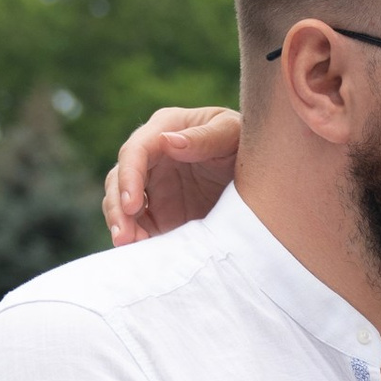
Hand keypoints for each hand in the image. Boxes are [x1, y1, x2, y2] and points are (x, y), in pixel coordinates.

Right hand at [104, 103, 243, 242]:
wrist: (262, 174)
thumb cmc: (246, 142)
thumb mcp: (231, 134)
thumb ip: (204, 138)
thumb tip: (168, 142)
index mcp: (164, 129)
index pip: (135, 151)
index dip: (129, 177)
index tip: (132, 204)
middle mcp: (151, 156)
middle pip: (119, 178)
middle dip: (117, 206)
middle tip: (125, 235)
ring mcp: (153, 184)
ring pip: (120, 202)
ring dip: (121, 223)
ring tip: (128, 245)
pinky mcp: (158, 211)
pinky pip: (137, 224)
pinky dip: (134, 237)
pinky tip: (141, 250)